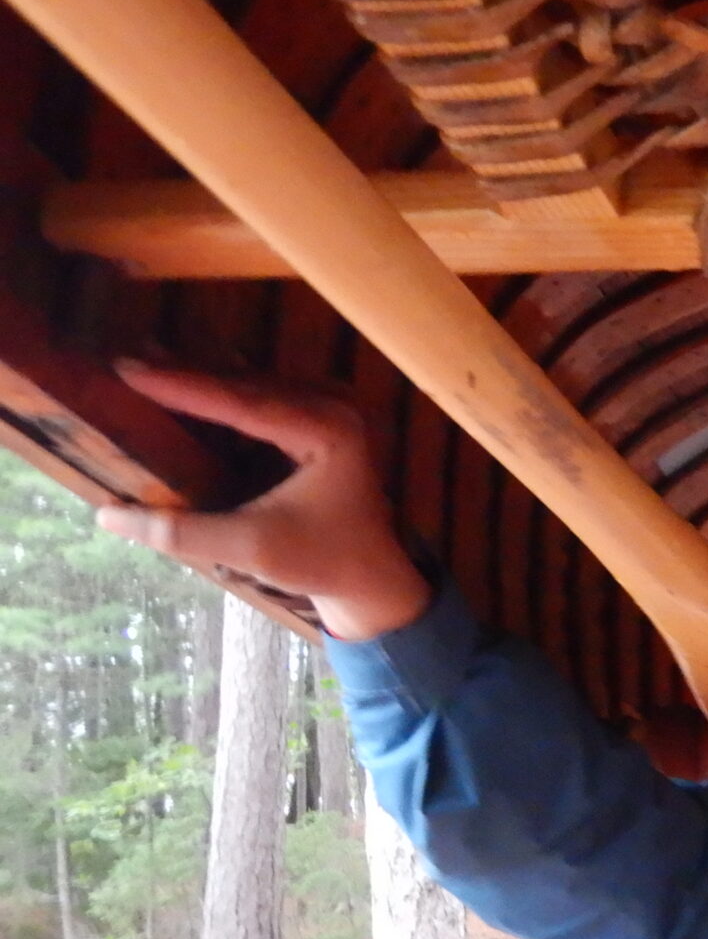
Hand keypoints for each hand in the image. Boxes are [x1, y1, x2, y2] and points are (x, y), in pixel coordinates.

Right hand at [95, 362, 431, 640]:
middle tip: (125, 361)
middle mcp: (333, 407)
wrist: (369, 577)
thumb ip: (181, 532)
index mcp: (328, 431)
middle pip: (245, 383)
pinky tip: (180, 387)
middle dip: (184, 374)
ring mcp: (330, 408)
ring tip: (143, 366)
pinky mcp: (319, 418)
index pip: (242, 400)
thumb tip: (106, 515)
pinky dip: (221, 394)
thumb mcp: (249, 549)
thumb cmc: (320, 562)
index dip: (181, 384)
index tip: (128, 369)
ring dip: (200, 379)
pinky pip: (262, 396)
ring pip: (251, 384)